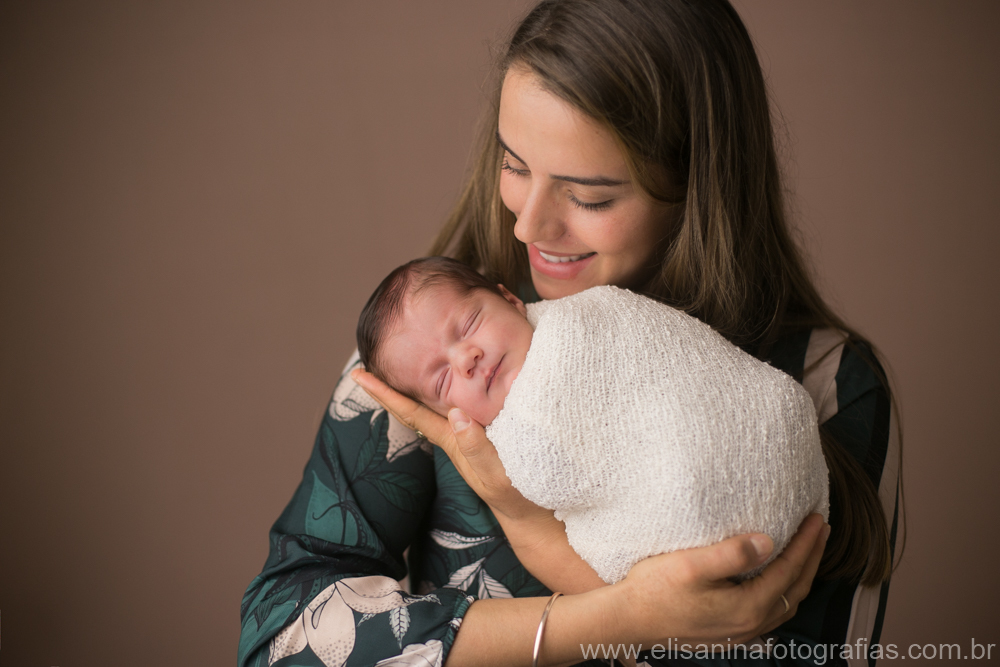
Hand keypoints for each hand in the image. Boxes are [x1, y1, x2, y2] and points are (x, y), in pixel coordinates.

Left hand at [350, 369, 547, 522]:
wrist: (533, 510)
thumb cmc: (516, 493)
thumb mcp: (496, 473)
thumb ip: (476, 447)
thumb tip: (454, 414)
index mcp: (451, 440)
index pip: (411, 413)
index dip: (385, 394)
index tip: (360, 375)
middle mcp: (454, 433)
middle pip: (415, 405)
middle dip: (390, 384)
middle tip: (365, 361)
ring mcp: (468, 432)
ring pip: (434, 402)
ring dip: (414, 384)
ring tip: (396, 362)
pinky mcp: (485, 429)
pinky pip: (458, 402)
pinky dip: (447, 386)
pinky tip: (446, 376)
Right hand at [617, 513, 829, 645]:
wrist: (627, 619)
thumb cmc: (653, 589)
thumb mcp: (690, 564)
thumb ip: (732, 554)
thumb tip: (768, 542)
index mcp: (747, 607)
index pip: (789, 569)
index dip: (806, 543)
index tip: (816, 518)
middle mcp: (750, 624)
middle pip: (795, 589)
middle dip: (811, 558)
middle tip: (820, 529)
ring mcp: (739, 633)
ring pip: (785, 604)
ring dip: (799, 576)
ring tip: (806, 552)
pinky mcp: (727, 633)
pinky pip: (770, 614)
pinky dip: (783, 593)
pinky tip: (776, 584)